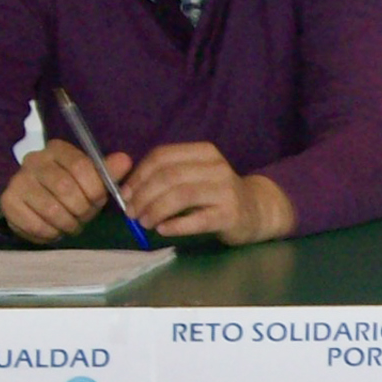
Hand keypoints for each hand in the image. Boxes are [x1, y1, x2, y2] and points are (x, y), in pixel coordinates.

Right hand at [0, 139, 129, 243]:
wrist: (35, 205)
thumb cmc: (70, 191)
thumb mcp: (92, 181)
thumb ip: (108, 172)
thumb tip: (125, 160)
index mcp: (57, 150)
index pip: (80, 166)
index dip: (94, 189)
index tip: (97, 201)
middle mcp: (34, 160)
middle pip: (65, 188)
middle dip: (82, 209)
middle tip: (83, 217)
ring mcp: (18, 180)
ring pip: (52, 210)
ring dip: (68, 224)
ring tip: (71, 225)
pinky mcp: (9, 201)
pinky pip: (36, 224)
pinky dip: (51, 233)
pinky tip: (54, 229)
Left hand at [118, 142, 295, 244]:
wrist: (257, 210)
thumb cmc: (218, 194)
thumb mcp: (197, 175)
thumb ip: (169, 176)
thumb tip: (129, 191)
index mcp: (203, 152)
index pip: (162, 156)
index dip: (139, 175)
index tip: (125, 193)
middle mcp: (216, 167)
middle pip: (169, 176)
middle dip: (143, 195)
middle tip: (131, 213)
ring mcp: (225, 190)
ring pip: (181, 195)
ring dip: (156, 210)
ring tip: (144, 222)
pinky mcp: (230, 214)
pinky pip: (197, 219)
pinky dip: (175, 225)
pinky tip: (163, 230)